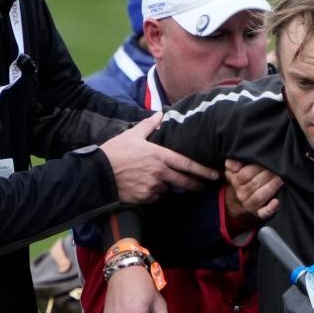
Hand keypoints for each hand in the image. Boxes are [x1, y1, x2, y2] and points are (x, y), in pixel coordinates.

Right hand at [100, 113, 218, 203]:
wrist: (98, 173)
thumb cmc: (115, 151)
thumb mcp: (133, 134)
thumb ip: (149, 125)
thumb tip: (160, 114)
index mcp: (159, 155)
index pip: (187, 164)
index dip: (203, 170)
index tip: (215, 174)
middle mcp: (159, 172)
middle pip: (184, 181)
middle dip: (195, 184)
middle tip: (202, 186)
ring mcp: (152, 186)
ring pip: (168, 189)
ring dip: (167, 186)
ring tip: (156, 179)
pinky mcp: (144, 198)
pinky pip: (155, 196)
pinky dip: (154, 193)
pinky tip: (145, 186)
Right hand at [223, 159, 282, 232]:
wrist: (237, 202)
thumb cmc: (240, 182)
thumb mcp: (232, 171)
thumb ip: (232, 164)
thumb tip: (236, 164)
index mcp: (236, 182)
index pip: (245, 174)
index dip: (257, 168)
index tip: (267, 162)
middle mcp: (242, 194)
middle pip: (254, 184)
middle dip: (267, 175)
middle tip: (277, 169)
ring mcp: (250, 205)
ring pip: (259, 196)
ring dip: (271, 187)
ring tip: (280, 179)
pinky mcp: (259, 213)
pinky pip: (264, 213)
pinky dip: (271, 208)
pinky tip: (277, 202)